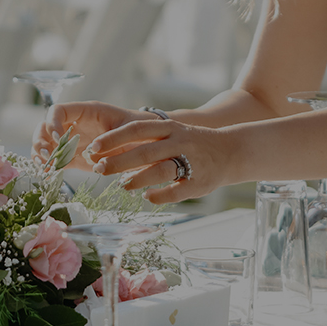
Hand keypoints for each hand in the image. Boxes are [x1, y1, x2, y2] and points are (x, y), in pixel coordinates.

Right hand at [33, 102, 147, 168]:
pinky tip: (47, 174)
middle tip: (47, 156)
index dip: (52, 123)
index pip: (58, 111)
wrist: (143, 142)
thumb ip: (111, 138)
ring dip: (40, 154)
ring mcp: (71, 141)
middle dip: (40, 141)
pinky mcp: (73, 158)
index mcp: (84, 111)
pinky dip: (48, 167)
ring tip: (45, 166)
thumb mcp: (127, 128)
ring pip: (45, 144)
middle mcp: (73, 125)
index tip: (58, 138)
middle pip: (44, 127)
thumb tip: (93, 151)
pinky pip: (55, 160)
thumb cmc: (136, 129)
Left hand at [86, 119, 239, 203]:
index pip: (136, 129)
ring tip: (123, 186)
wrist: (233, 151)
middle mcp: (180, 141)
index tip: (93, 147)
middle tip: (99, 169)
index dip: (113, 138)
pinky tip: (148, 197)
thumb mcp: (171, 133)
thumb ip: (146, 140)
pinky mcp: (199, 182)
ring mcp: (191, 161)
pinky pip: (176, 191)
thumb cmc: (192, 144)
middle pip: (145, 151)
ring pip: (161, 170)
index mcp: (169, 128)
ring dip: (139, 179)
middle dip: (119, 161)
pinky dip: (160, 195)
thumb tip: (108, 151)